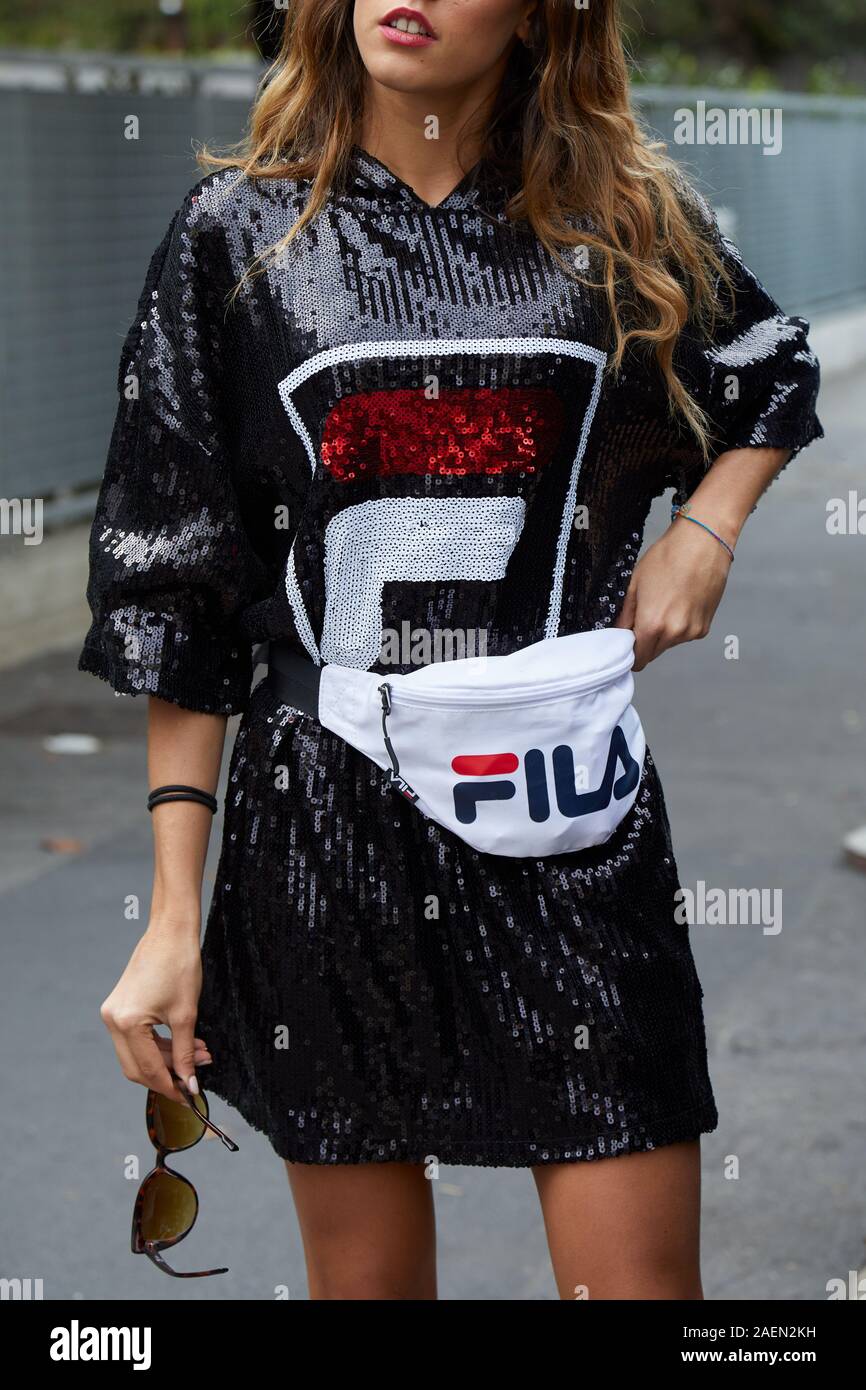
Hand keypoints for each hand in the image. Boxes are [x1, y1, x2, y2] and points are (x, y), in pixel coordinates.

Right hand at [100, 914, 210, 1105]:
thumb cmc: (180, 966)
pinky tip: (184, 1044)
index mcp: (127, 1023)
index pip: (148, 1069)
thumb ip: (185, 1053)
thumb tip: (189, 1083)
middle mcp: (113, 1020)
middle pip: (137, 1066)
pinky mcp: (119, 1006)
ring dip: (166, 1059)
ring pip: (137, 1053)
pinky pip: (136, 1037)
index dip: (170, 1086)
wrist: (170, 931)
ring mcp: (113, 1013)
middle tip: (194, 1077)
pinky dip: (158, 1045)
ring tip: (199, 1055)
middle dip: (167, 1075)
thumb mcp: (186, 1015)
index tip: (189, 1095)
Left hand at [614, 517, 732, 670]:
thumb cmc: (668, 557)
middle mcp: (674, 634)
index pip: (638, 659)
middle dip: (645, 641)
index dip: (630, 651)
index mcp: (652, 625)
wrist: (703, 542)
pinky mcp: (705, 627)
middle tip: (645, 615)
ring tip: (666, 602)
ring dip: (663, 633)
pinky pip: (685, 635)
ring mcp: (692, 632)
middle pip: (653, 654)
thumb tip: (618, 633)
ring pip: (669, 644)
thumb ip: (624, 615)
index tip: (628, 640)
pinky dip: (680, 626)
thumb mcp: (634, 584)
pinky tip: (680, 602)